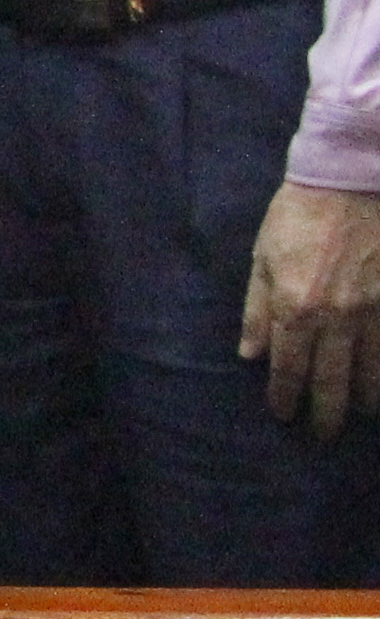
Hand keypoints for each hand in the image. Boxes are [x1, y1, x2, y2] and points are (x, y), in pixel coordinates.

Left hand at [244, 184, 379, 438]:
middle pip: (331, 381)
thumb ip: (257, 309)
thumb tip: (251, 354)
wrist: (351, 182)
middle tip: (322, 435)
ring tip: (356, 416)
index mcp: (294, 306)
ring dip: (363, 401)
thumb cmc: (298, 217)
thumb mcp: (262, 258)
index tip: (284, 415)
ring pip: (370, 373)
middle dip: (325, 414)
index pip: (288, 367)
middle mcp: (336, 317)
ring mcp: (373, 312)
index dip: (285, 396)